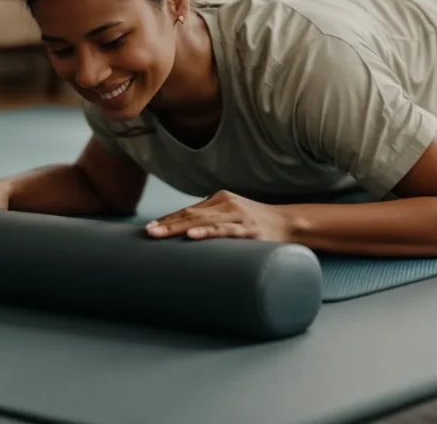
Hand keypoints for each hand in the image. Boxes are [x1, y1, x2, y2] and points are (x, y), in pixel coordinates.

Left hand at [145, 190, 292, 241]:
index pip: (188, 210)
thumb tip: (184, 236)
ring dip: (178, 228)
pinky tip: (192, 236)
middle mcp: (226, 204)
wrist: (288, 225)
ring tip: (160, 234)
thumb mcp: (231, 217)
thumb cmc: (255, 224)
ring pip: (202, 221)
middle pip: (190, 215)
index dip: (168, 219)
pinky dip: (207, 233)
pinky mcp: (249, 230)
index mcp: (220, 200)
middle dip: (167, 224)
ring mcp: (238, 216)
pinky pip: (225, 231)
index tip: (149, 229)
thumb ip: (212, 221)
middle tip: (148, 233)